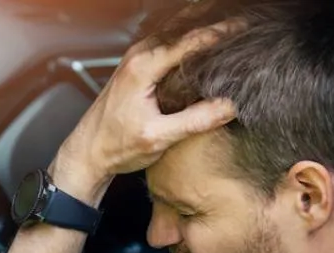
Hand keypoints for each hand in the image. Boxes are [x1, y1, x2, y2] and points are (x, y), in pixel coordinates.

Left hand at [53, 21, 241, 201]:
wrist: (87, 152)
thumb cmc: (114, 146)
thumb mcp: (158, 137)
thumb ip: (194, 120)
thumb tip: (230, 106)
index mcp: (143, 67)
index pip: (190, 40)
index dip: (220, 33)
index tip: (245, 29)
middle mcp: (138, 55)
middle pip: (183, 24)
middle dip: (213, 19)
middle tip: (243, 21)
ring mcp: (136, 57)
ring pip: (175, 28)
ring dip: (202, 23)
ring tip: (232, 26)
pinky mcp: (137, 65)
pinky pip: (168, 39)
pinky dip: (189, 34)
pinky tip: (206, 40)